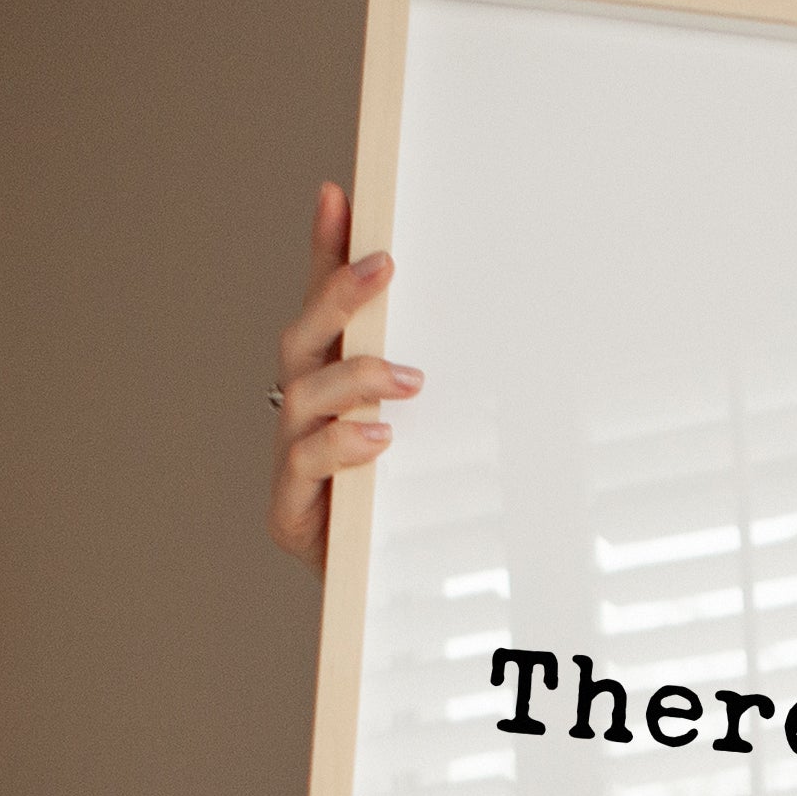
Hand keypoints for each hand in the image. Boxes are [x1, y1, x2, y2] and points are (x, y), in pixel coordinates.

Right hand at [269, 180, 422, 576]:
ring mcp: (291, 459)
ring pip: (303, 395)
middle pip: (303, 336)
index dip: (324, 249)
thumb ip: (448, 389)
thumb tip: (505, 325)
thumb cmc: (409, 512)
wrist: (386, 602)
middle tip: (384, 266)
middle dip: (339, 295)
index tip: (340, 193)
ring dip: (354, 376)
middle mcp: (302, 412)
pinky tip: (378, 437)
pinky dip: (342, 445)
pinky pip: (306, 464)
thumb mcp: (441, 442)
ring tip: (406, 379)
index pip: (323, 306)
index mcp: (332, 387)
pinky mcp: (291, 511)